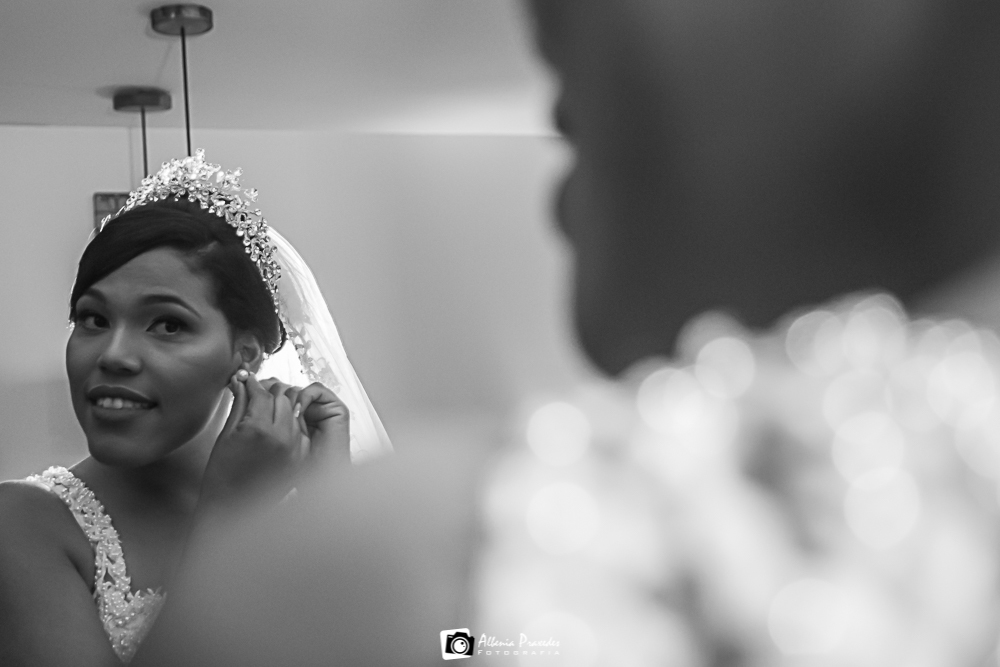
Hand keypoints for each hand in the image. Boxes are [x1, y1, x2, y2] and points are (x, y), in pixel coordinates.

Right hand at [200, 372, 346, 505]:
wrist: (233, 507)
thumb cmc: (223, 474)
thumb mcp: (227, 434)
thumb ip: (239, 404)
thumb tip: (241, 382)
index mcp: (259, 429)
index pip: (262, 393)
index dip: (253, 384)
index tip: (247, 380)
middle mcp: (282, 437)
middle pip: (283, 399)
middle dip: (269, 393)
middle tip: (256, 393)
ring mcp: (295, 448)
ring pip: (294, 413)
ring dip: (282, 408)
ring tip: (266, 411)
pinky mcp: (300, 458)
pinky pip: (300, 431)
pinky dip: (291, 425)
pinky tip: (276, 429)